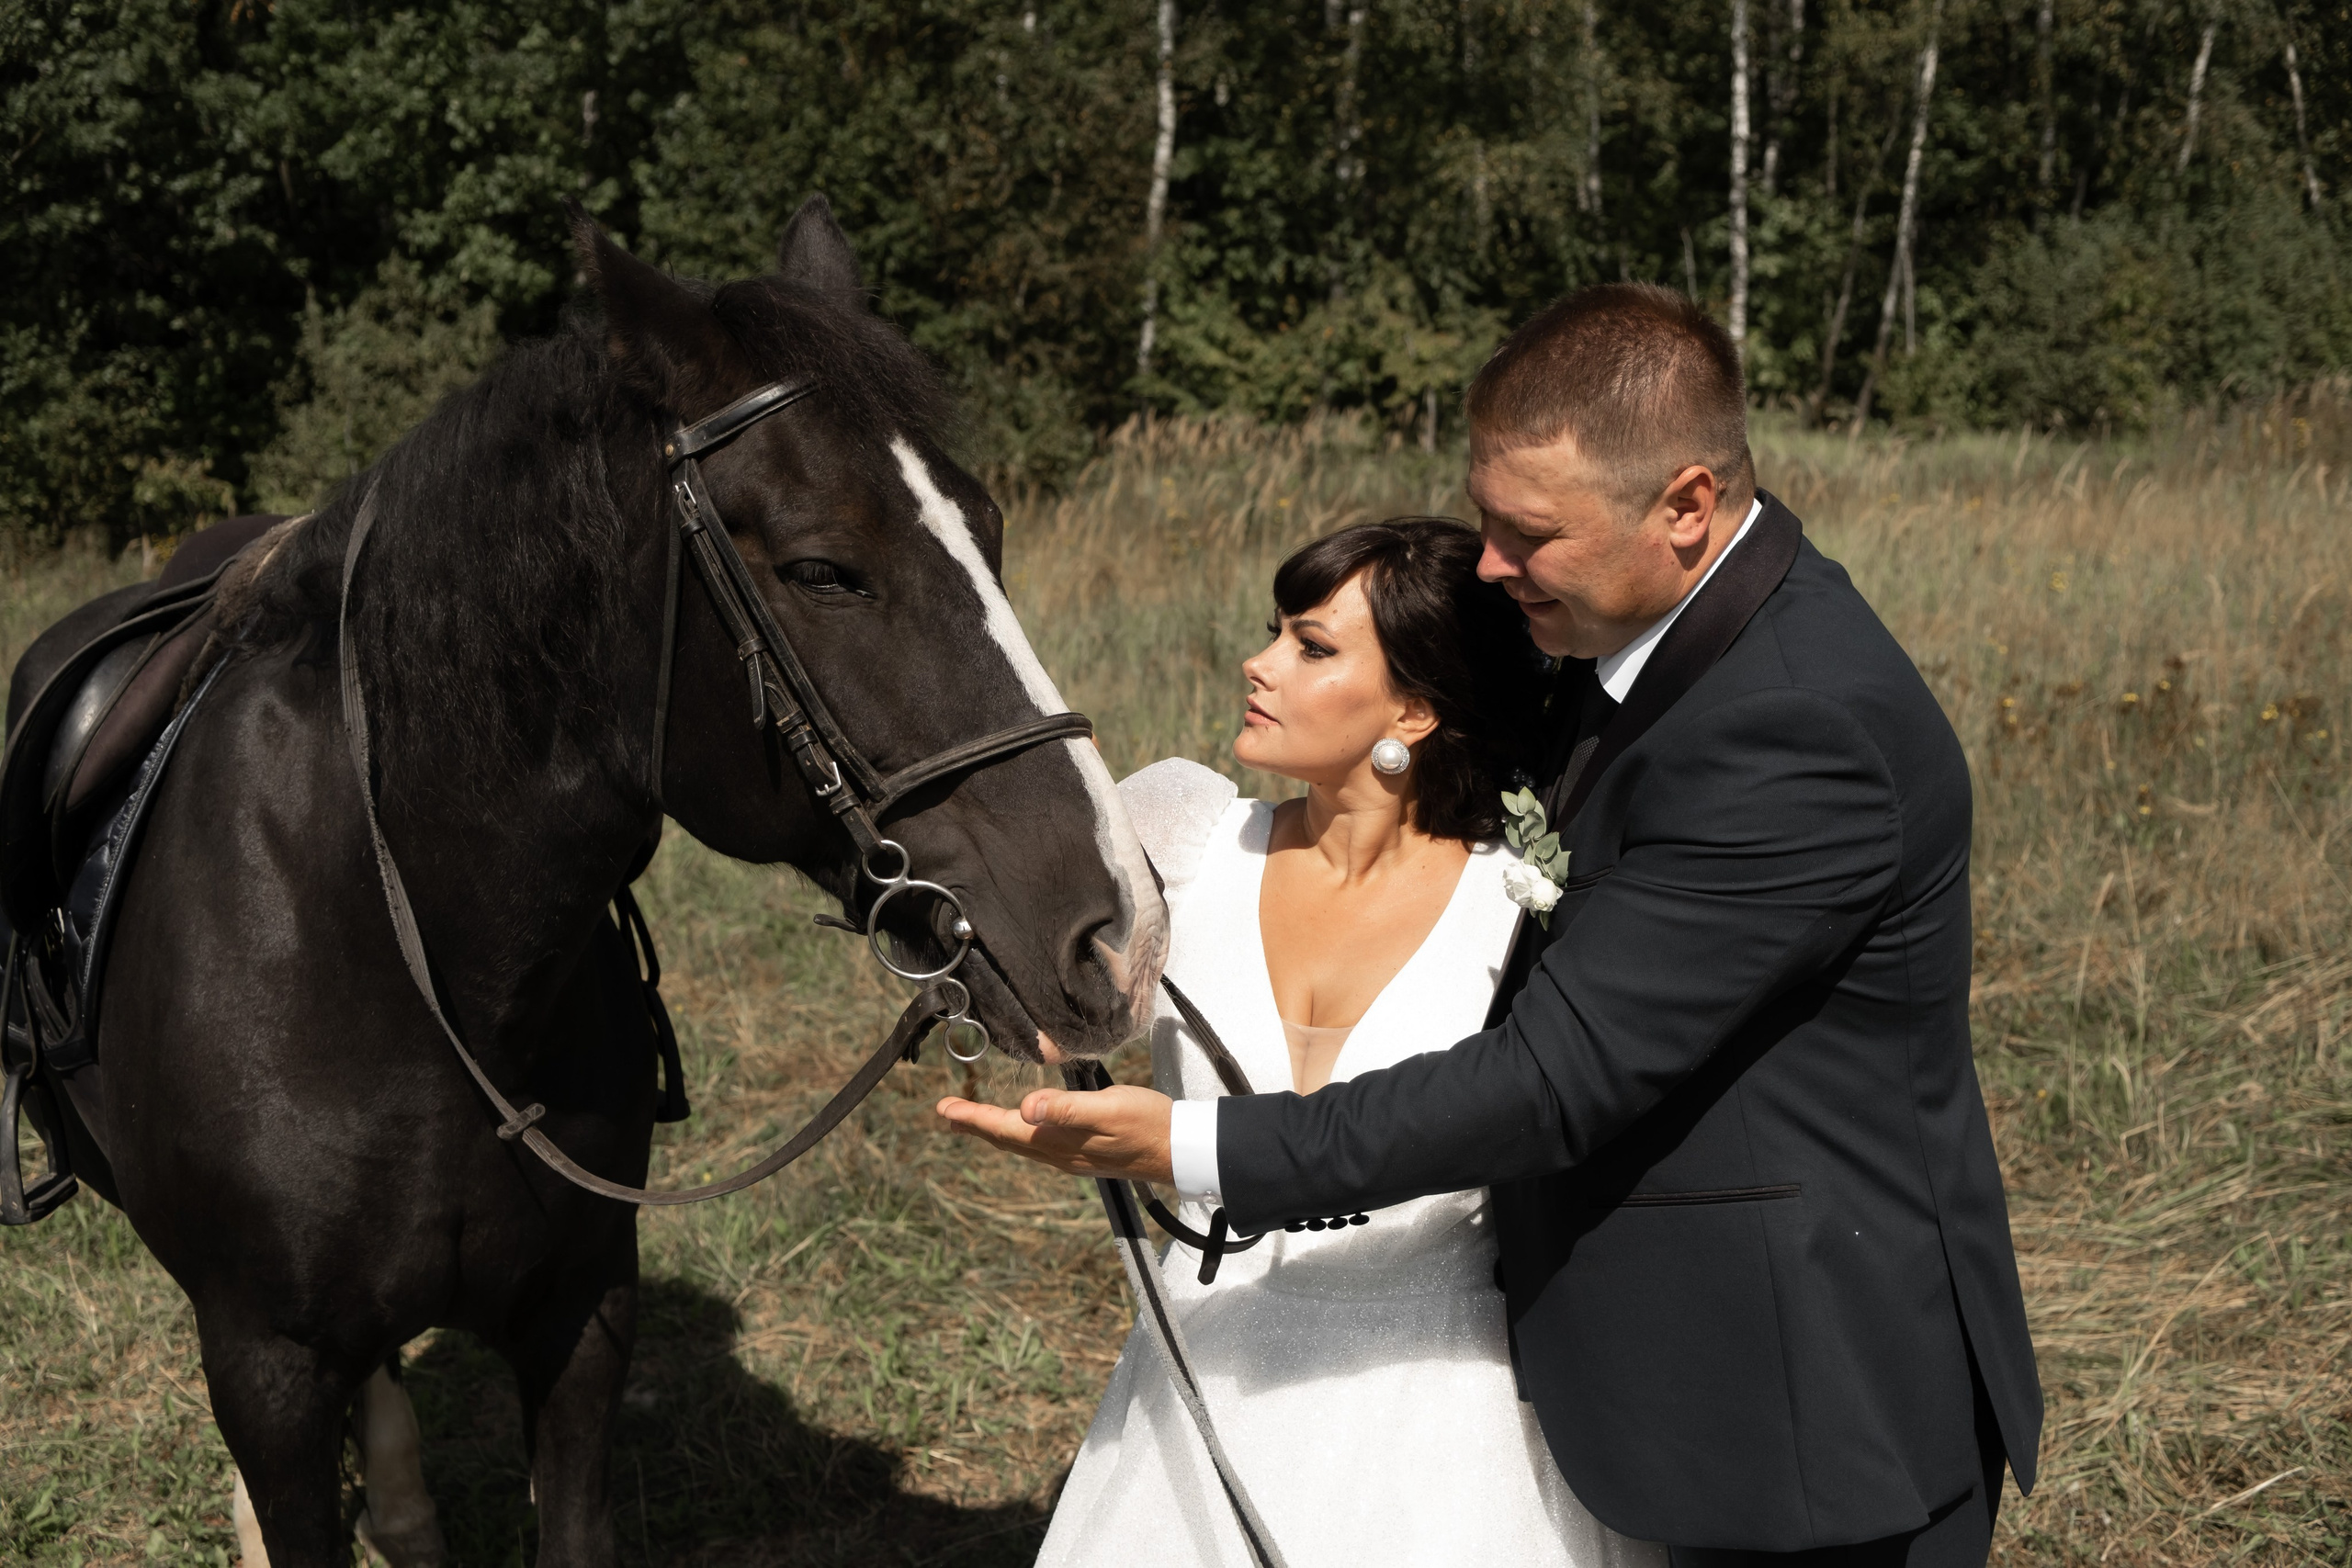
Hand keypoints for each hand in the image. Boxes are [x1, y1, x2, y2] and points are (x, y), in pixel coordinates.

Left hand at [935, 1084, 1175, 1183]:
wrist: (1180, 1150)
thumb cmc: (1148, 1123)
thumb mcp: (1108, 1108)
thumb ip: (1067, 1108)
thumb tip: (1025, 1107)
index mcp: (1059, 1142)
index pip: (1005, 1129)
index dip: (973, 1118)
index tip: (944, 1109)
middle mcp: (1059, 1154)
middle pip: (1007, 1139)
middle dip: (975, 1126)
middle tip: (947, 1114)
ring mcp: (1072, 1157)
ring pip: (1022, 1144)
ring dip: (994, 1131)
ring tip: (973, 1121)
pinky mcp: (1084, 1153)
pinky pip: (1039, 1146)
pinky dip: (1020, 1134)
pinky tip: (1024, 1129)